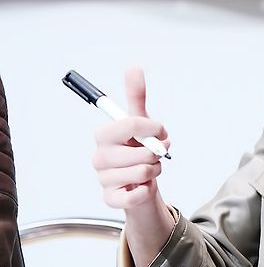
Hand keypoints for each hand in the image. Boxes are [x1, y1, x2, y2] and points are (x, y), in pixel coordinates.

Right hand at [92, 67, 170, 208]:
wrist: (140, 181)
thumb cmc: (138, 148)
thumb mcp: (142, 121)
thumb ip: (136, 95)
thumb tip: (133, 67)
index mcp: (104, 134)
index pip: (131, 124)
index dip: (154, 128)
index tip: (160, 132)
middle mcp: (99, 156)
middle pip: (142, 152)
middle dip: (157, 154)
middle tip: (153, 154)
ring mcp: (103, 179)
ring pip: (144, 172)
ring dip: (155, 171)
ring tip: (148, 169)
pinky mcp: (110, 199)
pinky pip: (138, 195)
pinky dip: (148, 190)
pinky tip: (142, 186)